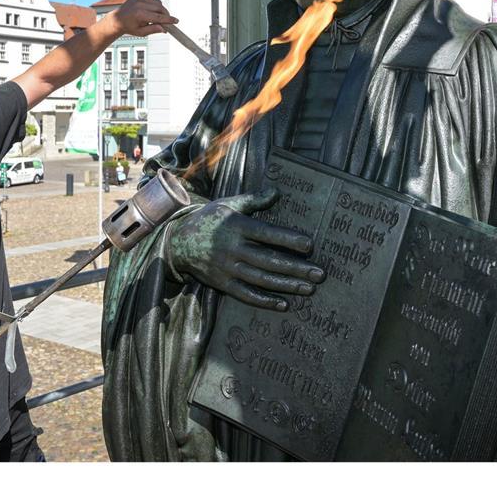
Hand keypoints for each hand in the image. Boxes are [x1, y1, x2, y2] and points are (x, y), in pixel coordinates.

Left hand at [105, 0, 176, 37]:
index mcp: (139, 14)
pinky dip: (155, 4)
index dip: (168, 19)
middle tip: (167, 21)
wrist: (117, 19)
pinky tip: (152, 11)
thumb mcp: (141, 32)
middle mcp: (139, 4)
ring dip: (161, 9)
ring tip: (157, 17)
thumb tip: (164, 29)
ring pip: (157, 2)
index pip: (158, 17)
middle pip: (160, 8)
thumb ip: (153, 30)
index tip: (176, 21)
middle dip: (166, 14)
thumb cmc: (129, 27)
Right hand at [166, 188, 324, 310]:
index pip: (266, 234)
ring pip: (261, 280)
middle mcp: (232, 248)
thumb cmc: (209, 220)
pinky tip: (284, 303)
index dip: (288, 240)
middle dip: (296, 268)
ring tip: (309, 289)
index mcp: (236, 226)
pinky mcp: (222, 283)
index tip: (309, 245)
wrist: (178, 242)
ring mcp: (227, 268)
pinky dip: (264, 300)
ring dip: (287, 285)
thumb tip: (277, 192)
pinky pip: (246, 294)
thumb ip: (253, 200)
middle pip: (269, 260)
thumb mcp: (229, 204)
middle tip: (319, 274)